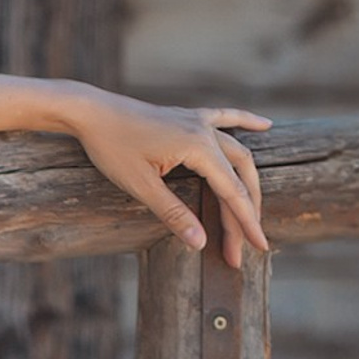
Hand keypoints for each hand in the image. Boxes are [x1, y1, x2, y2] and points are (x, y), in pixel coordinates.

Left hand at [65, 87, 272, 265]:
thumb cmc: (112, 148)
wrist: (92, 112)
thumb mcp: (140, 187)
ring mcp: (199, 121)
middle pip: (239, 175)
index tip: (258, 247)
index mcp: (198, 148)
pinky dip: (246, 123)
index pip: (231, 193)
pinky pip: (225, 118)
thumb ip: (173, 214)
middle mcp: (206, 131)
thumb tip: (200, 242)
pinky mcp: (188, 116)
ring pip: (237, 152)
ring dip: (248, 181)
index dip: (245, 223)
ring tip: (258, 208)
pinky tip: (266, 126)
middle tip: (250, 243)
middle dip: (246, 211)